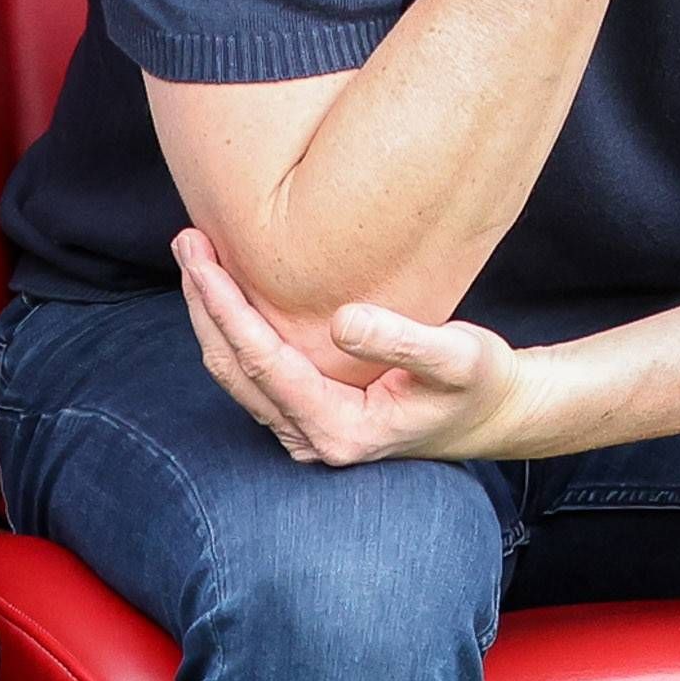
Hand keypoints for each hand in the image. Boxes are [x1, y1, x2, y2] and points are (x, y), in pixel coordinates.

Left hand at [174, 229, 539, 465]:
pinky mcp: (307, 416)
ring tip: (197, 259)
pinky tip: (228, 296)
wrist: (493, 415)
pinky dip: (234, 331)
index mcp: (339, 428)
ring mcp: (305, 431)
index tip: (203, 259)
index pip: (263, 362)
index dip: (227, 308)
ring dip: (211, 316)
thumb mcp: (458, 357)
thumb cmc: (480, 384)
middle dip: (204, 304)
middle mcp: (311, 438)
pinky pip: (254, 374)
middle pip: (234, 368)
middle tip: (186, 242)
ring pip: (236, 373)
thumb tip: (340, 320)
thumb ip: (402, 340)